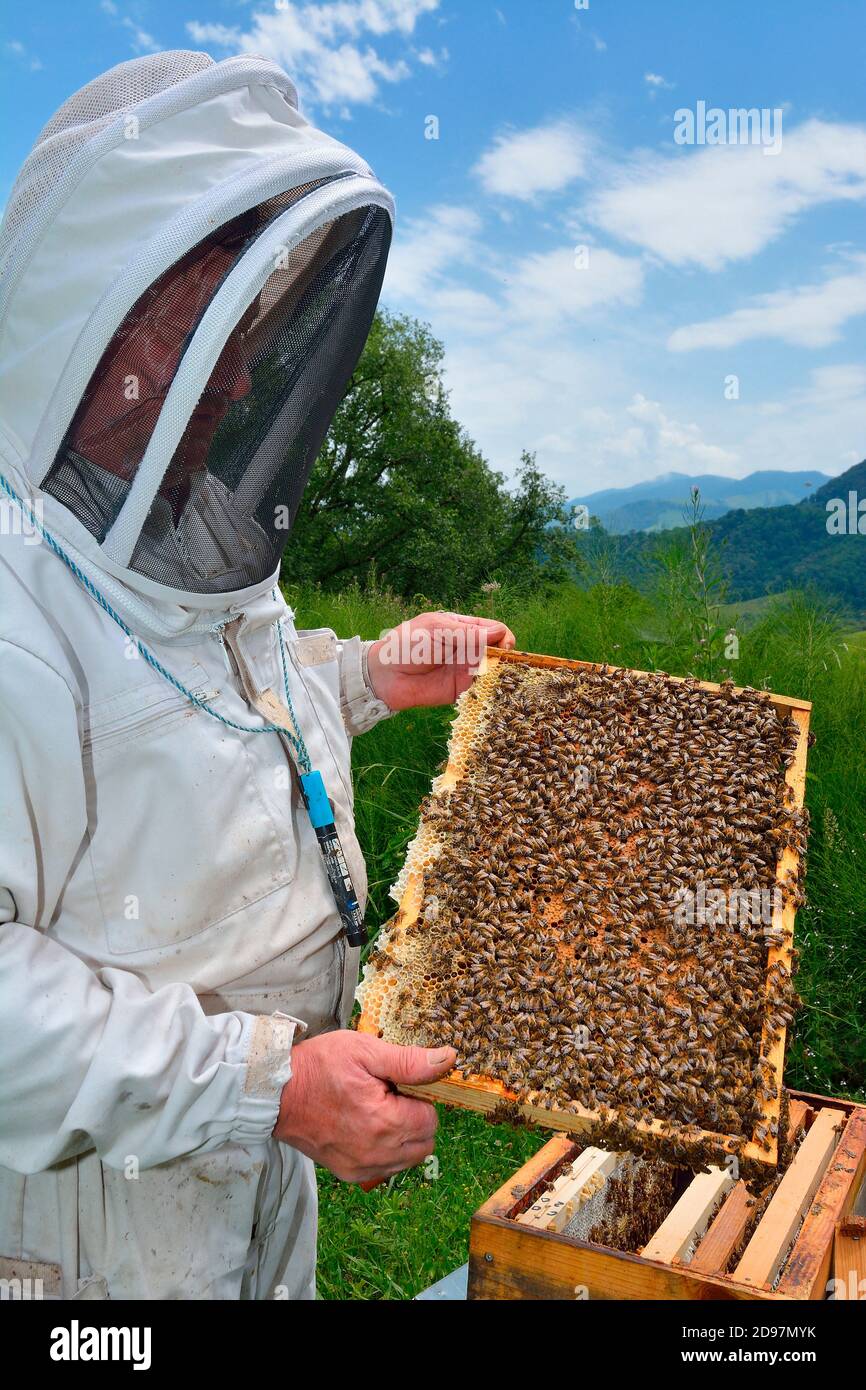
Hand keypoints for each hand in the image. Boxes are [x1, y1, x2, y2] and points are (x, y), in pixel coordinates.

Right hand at [273, 1031, 456, 1183]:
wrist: (275, 1094)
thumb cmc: (319, 1067)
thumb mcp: (365, 1051)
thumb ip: (410, 1061)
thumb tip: (448, 1060)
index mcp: (385, 1122)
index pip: (431, 1118)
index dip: (418, 1097)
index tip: (395, 1084)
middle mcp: (377, 1153)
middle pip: (424, 1142)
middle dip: (415, 1118)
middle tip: (387, 1096)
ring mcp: (363, 1167)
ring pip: (408, 1158)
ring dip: (403, 1136)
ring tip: (374, 1110)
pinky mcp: (349, 1173)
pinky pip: (385, 1168)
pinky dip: (385, 1150)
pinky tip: (365, 1127)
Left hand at [366, 610, 515, 710]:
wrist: (385, 676)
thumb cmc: (407, 645)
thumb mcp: (438, 631)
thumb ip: (469, 633)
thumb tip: (501, 632)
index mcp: (462, 628)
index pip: (493, 630)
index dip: (503, 636)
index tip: (504, 645)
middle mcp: (467, 648)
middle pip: (498, 651)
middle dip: (506, 656)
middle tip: (503, 664)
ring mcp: (465, 670)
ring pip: (494, 671)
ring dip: (502, 674)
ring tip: (501, 678)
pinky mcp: (460, 691)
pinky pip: (481, 691)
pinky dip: (490, 690)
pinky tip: (493, 691)